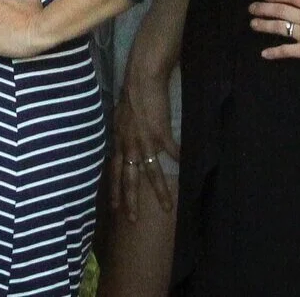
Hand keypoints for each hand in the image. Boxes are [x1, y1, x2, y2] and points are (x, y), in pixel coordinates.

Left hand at [109, 69, 177, 218]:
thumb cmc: (131, 95)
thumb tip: (123, 142)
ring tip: (167, 207)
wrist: (141, 79)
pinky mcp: (160, 133)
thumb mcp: (120, 118)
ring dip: (159, 191)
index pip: (114, 171)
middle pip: (128, 178)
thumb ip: (122, 133)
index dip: (114, 189)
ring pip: (151, 172)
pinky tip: (186, 167)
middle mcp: (128, 144)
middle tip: (131, 220)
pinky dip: (180, 159)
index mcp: (119, 141)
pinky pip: (172, 151)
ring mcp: (144, 140)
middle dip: (130, 200)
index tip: (113, 207)